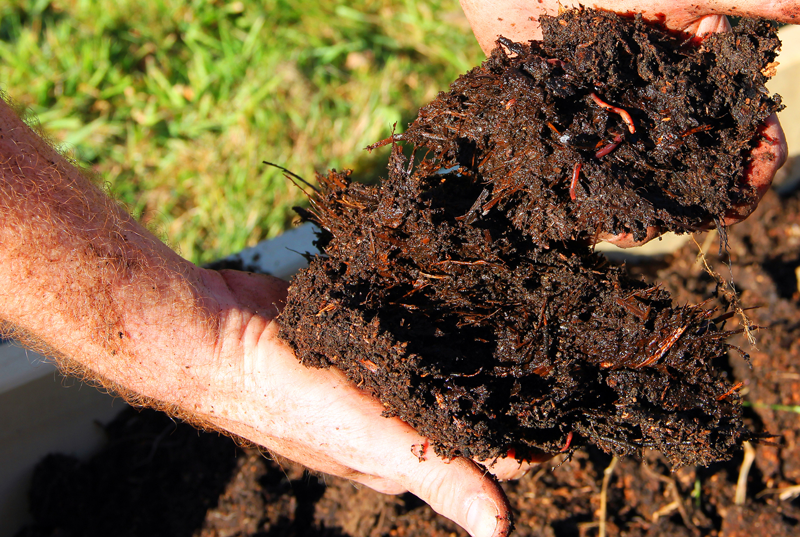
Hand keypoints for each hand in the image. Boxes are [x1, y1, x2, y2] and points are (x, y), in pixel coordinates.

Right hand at [191, 269, 531, 536]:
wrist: (223, 335)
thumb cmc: (296, 398)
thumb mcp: (377, 443)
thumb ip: (442, 477)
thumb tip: (500, 533)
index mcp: (410, 457)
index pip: (494, 454)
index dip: (535, 432)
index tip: (576, 399)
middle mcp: (401, 419)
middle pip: (479, 404)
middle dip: (519, 382)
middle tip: (560, 341)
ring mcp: (385, 375)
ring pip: (452, 361)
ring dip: (486, 342)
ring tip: (529, 308)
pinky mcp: (370, 334)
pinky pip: (421, 324)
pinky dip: (446, 313)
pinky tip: (472, 288)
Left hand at [444, 0, 799, 245]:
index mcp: (708, 65)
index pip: (748, 123)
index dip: (760, 161)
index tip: (752, 190)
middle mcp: (670, 96)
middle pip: (703, 161)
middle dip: (709, 196)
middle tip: (703, 220)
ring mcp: (623, 112)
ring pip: (653, 175)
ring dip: (658, 207)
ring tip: (646, 229)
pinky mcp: (579, 121)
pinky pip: (599, 170)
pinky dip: (605, 199)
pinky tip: (602, 221)